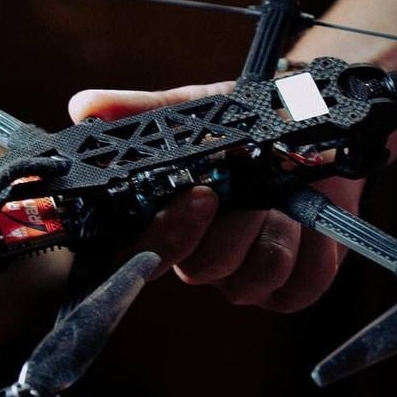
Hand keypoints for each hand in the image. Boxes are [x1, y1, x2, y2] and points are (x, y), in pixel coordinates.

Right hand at [69, 84, 362, 312]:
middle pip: (201, 269)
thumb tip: (83, 107)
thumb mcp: (194, 109)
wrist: (313, 125)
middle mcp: (200, 255)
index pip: (146, 252)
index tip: (200, 194)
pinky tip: (311, 218)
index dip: (169, 233)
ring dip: (274, 231)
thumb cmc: (246, 123)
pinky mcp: (291, 287)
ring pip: (250, 280)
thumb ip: (139, 111)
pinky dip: (312, 251)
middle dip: (233, 227)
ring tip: (285, 196)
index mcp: (169, 222)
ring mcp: (244, 276)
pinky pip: (298, 289)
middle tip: (252, 188)